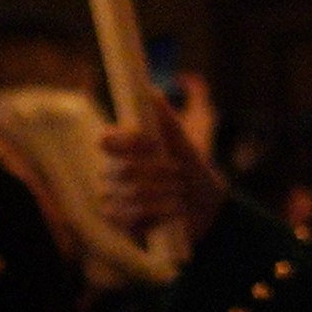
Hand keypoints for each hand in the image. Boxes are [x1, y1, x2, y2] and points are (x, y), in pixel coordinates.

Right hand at [102, 99, 228, 249]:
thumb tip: (152, 91)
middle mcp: (110, 171)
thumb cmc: (192, 172)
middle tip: (179, 173)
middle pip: (123, 169)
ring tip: (181, 192)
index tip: (153, 144)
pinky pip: (130, 215)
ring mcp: (111, 197)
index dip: (128, 143)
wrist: (206, 208)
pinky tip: (174, 210)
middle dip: (160, 172)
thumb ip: (168, 121)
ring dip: (165, 193)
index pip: (106, 140)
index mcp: (123, 149)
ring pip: (131, 193)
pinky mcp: (117, 220)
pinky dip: (159, 212)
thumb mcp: (185, 145)